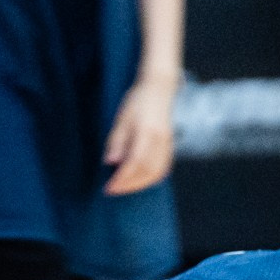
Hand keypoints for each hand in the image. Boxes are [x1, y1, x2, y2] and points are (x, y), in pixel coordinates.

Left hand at [103, 70, 177, 195]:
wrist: (159, 90)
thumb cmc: (138, 101)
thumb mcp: (122, 119)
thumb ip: (116, 141)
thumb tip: (110, 162)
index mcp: (146, 131)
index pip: (134, 162)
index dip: (122, 178)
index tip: (109, 187)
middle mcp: (160, 140)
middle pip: (146, 171)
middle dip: (129, 185)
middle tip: (114, 189)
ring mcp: (168, 144)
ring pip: (156, 173)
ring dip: (140, 184)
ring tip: (125, 186)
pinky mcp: (170, 147)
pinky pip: (162, 169)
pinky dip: (150, 178)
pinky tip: (139, 180)